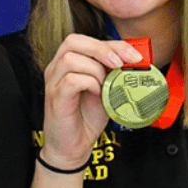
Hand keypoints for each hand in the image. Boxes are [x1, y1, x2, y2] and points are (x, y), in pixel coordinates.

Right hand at [39, 33, 141, 169]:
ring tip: (106, 86)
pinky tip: (98, 94)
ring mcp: (53, 82)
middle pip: (74, 41)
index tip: (134, 56)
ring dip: (95, 69)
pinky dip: (89, 83)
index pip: (87, 40)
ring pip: (71, 58)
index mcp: (68, 62)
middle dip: (102, 49)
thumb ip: (113, 73)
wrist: (73, 147)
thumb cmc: (86, 118)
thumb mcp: (105, 90)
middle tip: (120, 64)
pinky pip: (70, 80)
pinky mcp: (56, 97)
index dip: (113, 44)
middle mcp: (57, 68)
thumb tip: (134, 62)